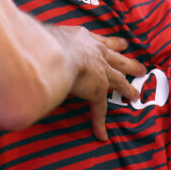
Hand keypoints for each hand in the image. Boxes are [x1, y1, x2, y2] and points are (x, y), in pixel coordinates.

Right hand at [50, 26, 145, 140]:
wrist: (54, 53)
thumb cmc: (46, 40)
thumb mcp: (48, 34)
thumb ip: (44, 39)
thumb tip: (29, 41)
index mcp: (84, 39)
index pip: (100, 41)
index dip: (111, 44)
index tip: (121, 44)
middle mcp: (96, 53)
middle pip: (118, 58)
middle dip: (129, 63)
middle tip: (140, 68)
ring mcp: (100, 73)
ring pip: (119, 80)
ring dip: (128, 88)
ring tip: (136, 94)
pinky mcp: (97, 91)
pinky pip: (100, 110)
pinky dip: (100, 123)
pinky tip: (102, 134)